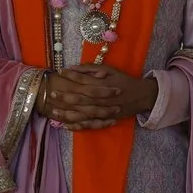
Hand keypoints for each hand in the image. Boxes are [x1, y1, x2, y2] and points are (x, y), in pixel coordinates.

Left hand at [41, 66, 159, 129]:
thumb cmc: (124, 80)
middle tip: (51, 92)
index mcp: (102, 84)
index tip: (60, 72)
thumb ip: (92, 68)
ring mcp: (103, 110)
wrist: (141, 95)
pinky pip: (90, 124)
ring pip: (82, 113)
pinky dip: (78, 126)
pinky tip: (66, 125)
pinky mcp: (105, 119)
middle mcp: (101, 98)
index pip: (83, 79)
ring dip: (67, 112)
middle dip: (64, 95)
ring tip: (54, 110)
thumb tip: (74, 67)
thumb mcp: (110, 69)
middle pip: (79, 98)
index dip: (70, 75)